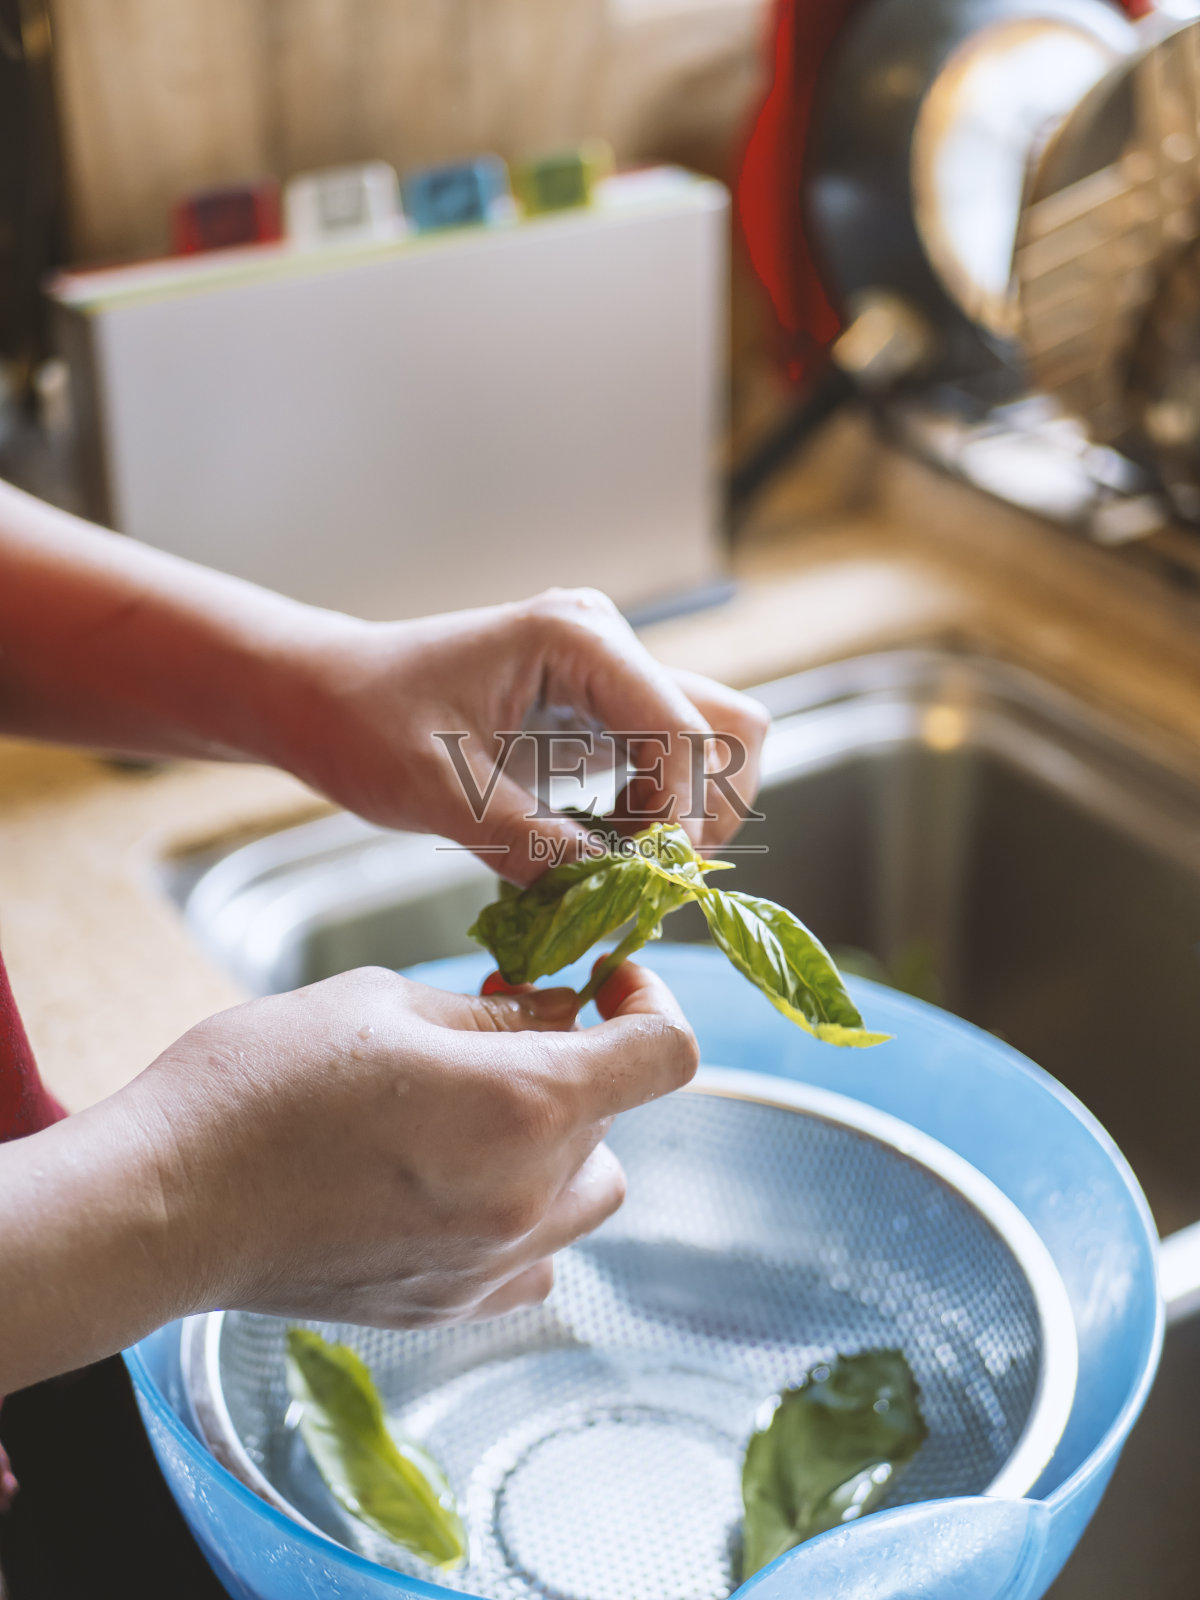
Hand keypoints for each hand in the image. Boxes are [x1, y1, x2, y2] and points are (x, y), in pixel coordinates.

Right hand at [132, 961, 696, 1327]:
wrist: (165, 1202)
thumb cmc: (260, 1084)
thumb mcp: (386, 1004)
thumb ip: (495, 1016)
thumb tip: (561, 1016)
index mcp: (525, 1103)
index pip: (665, 1054)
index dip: (650, 1002)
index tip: (609, 985)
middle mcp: (528, 1196)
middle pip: (616, 1121)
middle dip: (576, 1066)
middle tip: (498, 1033)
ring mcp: (492, 1264)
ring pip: (590, 1194)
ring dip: (562, 1144)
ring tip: (476, 1112)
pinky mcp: (450, 1307)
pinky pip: (537, 1258)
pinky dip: (525, 1213)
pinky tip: (455, 1182)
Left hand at [279, 588, 769, 883]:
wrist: (320, 696)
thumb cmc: (362, 722)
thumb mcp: (439, 794)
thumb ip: (531, 845)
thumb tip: (614, 898)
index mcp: (578, 639)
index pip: (685, 735)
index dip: (680, 822)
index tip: (644, 888)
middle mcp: (609, 646)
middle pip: (729, 728)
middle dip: (704, 814)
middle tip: (644, 878)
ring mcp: (609, 675)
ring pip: (709, 748)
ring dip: (681, 819)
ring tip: (612, 869)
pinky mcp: (598, 710)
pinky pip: (665, 767)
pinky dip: (649, 819)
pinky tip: (592, 852)